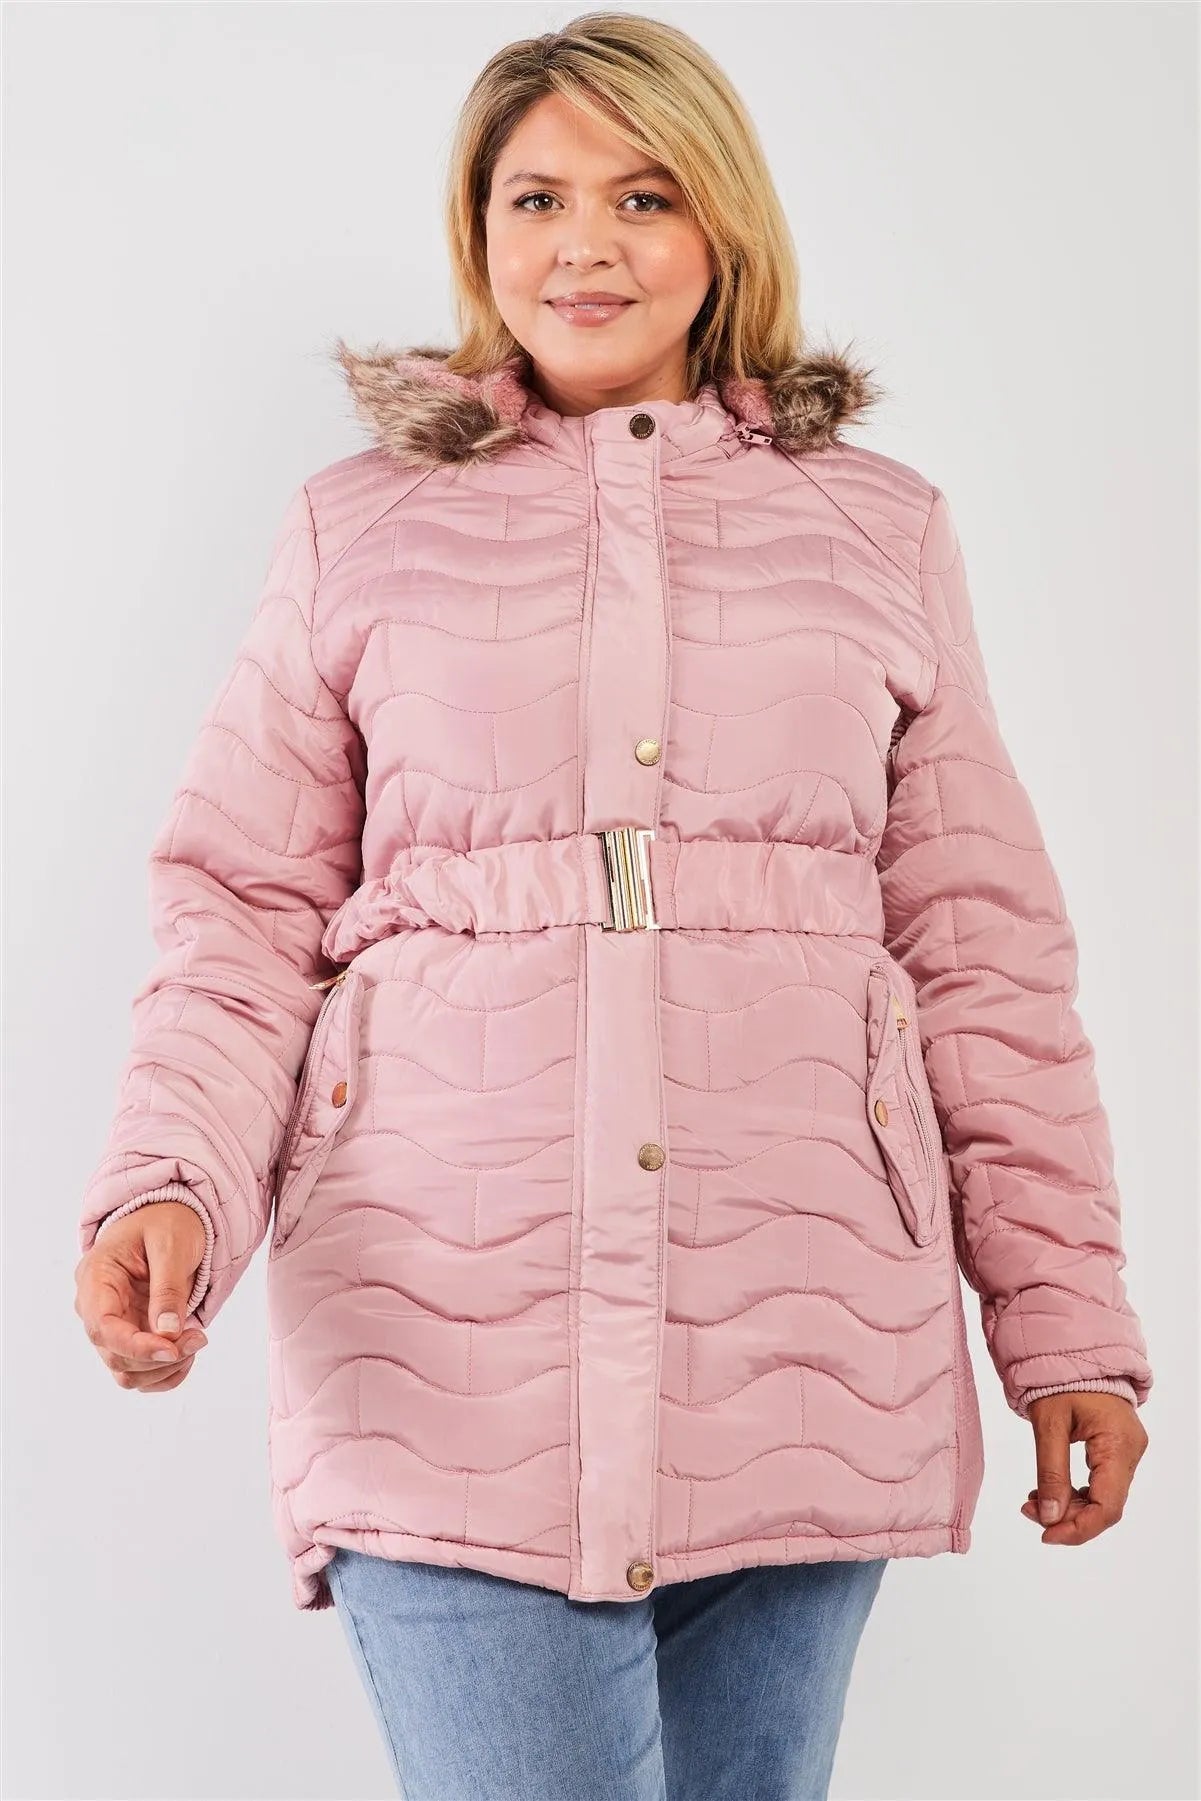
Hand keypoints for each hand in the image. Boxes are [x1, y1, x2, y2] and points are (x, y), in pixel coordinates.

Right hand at [75, 1201, 209, 1390]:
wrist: (171, 1217)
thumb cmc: (167, 1221)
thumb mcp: (171, 1244)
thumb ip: (167, 1288)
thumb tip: (167, 1333)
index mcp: (96, 1277)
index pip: (103, 1328)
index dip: (135, 1346)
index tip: (172, 1349)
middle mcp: (96, 1307)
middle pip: (115, 1356)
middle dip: (159, 1357)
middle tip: (199, 1337)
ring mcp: (113, 1325)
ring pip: (127, 1372)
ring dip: (165, 1368)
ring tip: (197, 1340)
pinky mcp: (131, 1337)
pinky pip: (142, 1372)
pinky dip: (166, 1373)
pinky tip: (188, 1352)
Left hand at [1021, 1391, 1147, 1543]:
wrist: (1074, 1352)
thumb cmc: (1061, 1379)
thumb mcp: (1048, 1423)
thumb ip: (1050, 1471)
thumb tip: (1049, 1517)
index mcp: (1118, 1445)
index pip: (1107, 1507)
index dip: (1078, 1529)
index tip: (1046, 1535)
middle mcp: (1130, 1452)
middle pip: (1106, 1506)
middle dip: (1067, 1517)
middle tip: (1029, 1511)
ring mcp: (1127, 1452)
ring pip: (1102, 1497)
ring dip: (1068, 1506)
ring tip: (1033, 1502)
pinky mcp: (1117, 1450)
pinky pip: (1100, 1483)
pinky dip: (1074, 1493)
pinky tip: (1048, 1491)